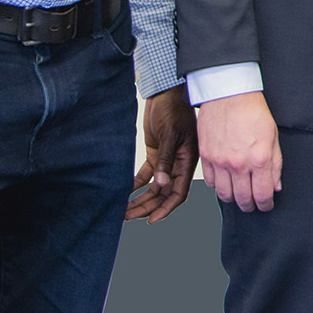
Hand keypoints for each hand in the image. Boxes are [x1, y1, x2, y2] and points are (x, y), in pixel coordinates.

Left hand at [127, 85, 198, 222]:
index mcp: (188, 161)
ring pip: (154, 188)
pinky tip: (125, 192)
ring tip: (124, 211)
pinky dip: (136, 185)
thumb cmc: (174, 109)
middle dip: (148, 207)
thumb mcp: (170, 134)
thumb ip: (166, 159)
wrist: (165, 92)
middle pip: (164, 194)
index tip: (151, 220)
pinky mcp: (154, 154)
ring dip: (141, 199)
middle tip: (129, 217)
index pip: (178, 193)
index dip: (166, 209)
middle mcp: (178, 164)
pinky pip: (145, 175)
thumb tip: (161, 184)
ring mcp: (166, 160)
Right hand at [198, 91, 281, 212]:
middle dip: (250, 206)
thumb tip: (275, 186)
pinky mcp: (206, 156)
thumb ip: (275, 164)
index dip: (266, 205)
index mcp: (259, 159)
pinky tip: (225, 181)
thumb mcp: (273, 136)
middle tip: (253, 204)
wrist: (229, 94)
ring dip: (234, 199)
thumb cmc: (253, 111)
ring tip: (239, 194)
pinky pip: (210, 182)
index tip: (266, 205)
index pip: (262, 195)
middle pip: (243, 200)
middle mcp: (238, 163)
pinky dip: (218, 186)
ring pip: (225, 195)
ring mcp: (220, 161)